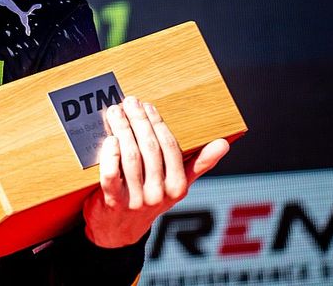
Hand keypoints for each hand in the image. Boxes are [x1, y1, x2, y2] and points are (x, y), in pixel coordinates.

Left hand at [82, 95, 229, 247]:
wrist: (119, 230)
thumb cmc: (149, 199)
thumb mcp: (176, 186)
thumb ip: (198, 164)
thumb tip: (223, 144)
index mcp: (177, 188)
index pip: (170, 148)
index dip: (157, 124)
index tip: (147, 106)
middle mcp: (158, 195)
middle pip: (149, 149)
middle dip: (138, 121)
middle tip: (129, 102)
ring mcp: (135, 199)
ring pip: (130, 157)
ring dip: (122, 130)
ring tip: (115, 112)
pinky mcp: (112, 201)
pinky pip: (111, 175)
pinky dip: (110, 155)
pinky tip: (109, 139)